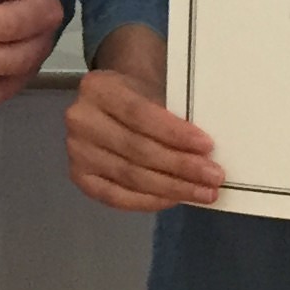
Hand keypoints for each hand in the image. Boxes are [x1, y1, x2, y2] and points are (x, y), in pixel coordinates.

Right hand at [63, 26, 222, 212]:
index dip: (174, 133)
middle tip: (214, 176)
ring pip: (130, 176)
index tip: (208, 146)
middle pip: (136, 149)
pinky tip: (175, 199)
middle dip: (180, 166)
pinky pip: (117, 197)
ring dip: (172, 187)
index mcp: (98, 88)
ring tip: (204, 192)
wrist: (112, 103)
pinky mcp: (80, 177)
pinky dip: (149, 201)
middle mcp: (80, 120)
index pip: (139, 114)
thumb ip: (172, 113)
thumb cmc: (141, 95)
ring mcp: (76, 151)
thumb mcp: (154, 89)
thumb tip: (206, 151)